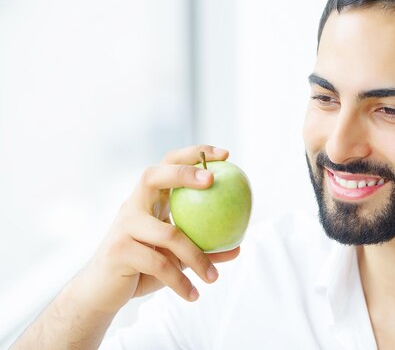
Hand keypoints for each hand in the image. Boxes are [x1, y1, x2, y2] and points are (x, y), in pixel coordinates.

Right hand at [74, 145, 239, 313]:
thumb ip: (203, 248)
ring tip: (214, 278)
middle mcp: (133, 205)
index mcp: (148, 199)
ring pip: (170, 234)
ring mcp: (123, 225)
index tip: (225, 154)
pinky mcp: (118, 250)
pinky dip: (180, 281)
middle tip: (212, 181)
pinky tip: (194, 295)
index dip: (194, 154)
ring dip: (198, 258)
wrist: (102, 292)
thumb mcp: (176, 255)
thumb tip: (238, 247)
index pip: (168, 164)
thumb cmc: (143, 267)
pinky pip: (160, 264)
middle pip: (155, 176)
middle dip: (184, 173)